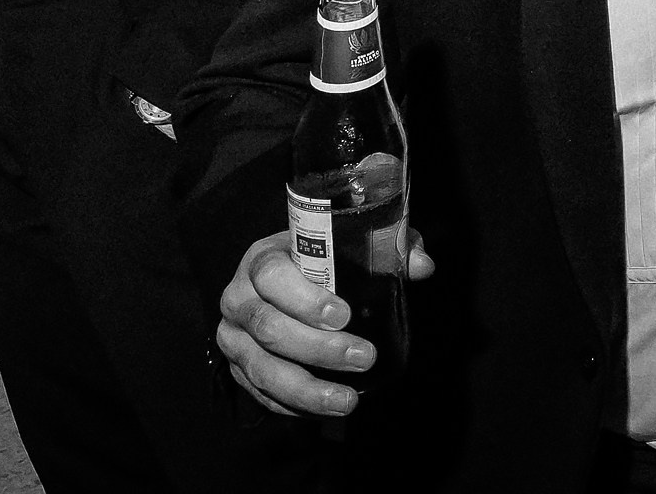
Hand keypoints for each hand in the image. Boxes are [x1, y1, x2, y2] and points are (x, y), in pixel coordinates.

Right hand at [215, 228, 435, 415]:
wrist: (279, 283)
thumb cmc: (320, 261)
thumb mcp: (351, 245)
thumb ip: (389, 248)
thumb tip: (422, 266)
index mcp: (262, 259)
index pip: (272, 275)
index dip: (305, 298)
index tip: (344, 316)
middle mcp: (238, 298)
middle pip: (269, 327)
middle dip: (318, 349)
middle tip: (364, 358)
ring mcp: (233, 337)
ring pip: (262, 368)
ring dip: (306, 389)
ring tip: (347, 400)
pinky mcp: (237, 369)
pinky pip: (260, 394)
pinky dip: (293, 405)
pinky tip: (325, 409)